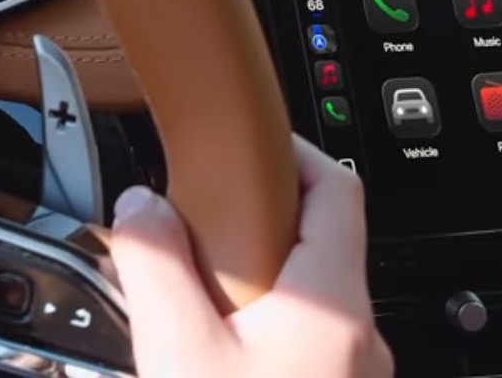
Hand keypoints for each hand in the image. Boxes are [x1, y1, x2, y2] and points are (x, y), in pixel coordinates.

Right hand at [112, 135, 390, 377]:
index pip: (336, 187)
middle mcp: (359, 339)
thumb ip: (157, 270)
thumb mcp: (178, 355)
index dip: (290, 151)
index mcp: (335, 307)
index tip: (244, 146)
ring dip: (248, 289)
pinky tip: (207, 356)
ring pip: (301, 301)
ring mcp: (350, 375)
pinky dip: (253, 334)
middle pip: (312, 244)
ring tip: (187, 303)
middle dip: (249, 229)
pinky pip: (296, 346)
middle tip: (194, 231)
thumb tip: (141, 209)